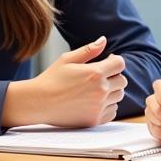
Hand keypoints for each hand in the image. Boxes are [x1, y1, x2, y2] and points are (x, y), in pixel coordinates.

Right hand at [2, 35, 126, 127]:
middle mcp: (100, 90)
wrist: (39, 103)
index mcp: (95, 73)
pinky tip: (94, 101)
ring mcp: (99, 107)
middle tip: (99, 77)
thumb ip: (89, 50)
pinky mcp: (95, 120)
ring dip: (112, 91)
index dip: (114, 61)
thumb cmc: (51, 79)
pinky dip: (108, 106)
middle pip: (122, 81)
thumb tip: (104, 40)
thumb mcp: (67, 59)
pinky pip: (113, 111)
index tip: (107, 62)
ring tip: (95, 89)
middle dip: (113, 76)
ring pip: (119, 96)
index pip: (120, 64)